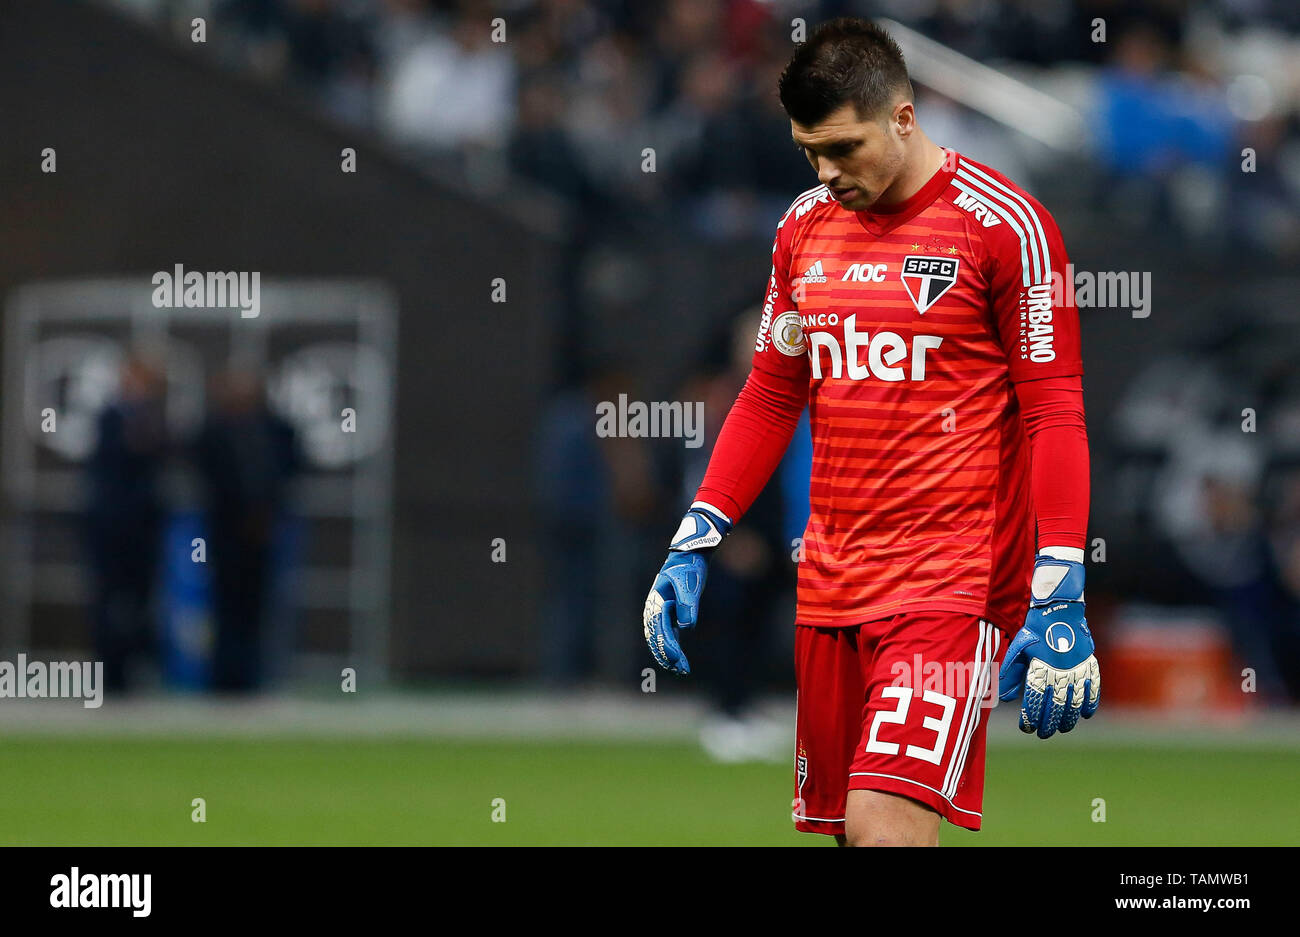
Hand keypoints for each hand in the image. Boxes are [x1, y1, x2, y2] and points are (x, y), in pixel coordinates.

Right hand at [642, 504, 730, 673]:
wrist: (687, 557)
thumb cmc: (688, 569)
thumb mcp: (689, 585)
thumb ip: (688, 606)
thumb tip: (687, 627)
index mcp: (656, 602)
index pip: (660, 629)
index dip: (668, 646)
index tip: (678, 659)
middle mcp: (654, 609)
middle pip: (657, 637)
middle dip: (668, 655)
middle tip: (681, 670)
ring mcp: (659, 613)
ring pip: (659, 639)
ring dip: (668, 655)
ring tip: (680, 670)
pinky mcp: (669, 615)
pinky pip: (666, 635)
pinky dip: (671, 647)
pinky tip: (678, 660)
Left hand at [998, 553, 1099, 737]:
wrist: (1059, 610)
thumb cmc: (1034, 631)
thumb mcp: (1018, 650)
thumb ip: (1011, 674)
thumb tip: (1004, 697)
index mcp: (1039, 668)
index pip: (1034, 701)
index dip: (1030, 717)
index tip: (1026, 727)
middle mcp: (1059, 672)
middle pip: (1054, 706)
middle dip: (1048, 724)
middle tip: (1043, 734)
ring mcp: (1076, 669)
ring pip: (1074, 702)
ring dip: (1068, 718)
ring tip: (1062, 728)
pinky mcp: (1090, 664)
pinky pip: (1092, 689)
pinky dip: (1089, 703)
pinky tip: (1084, 715)